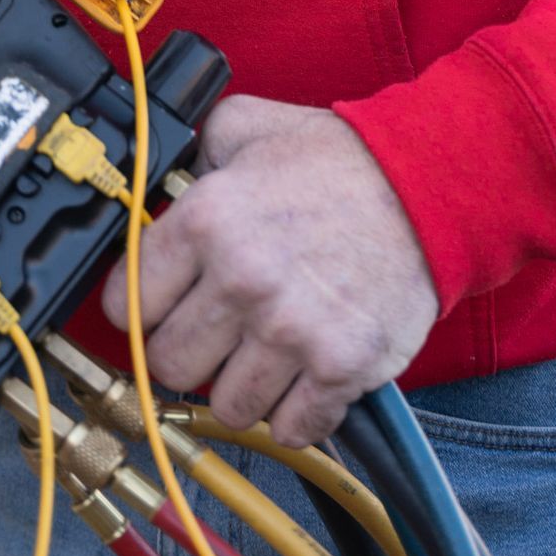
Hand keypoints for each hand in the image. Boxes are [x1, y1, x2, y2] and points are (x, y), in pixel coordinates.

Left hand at [101, 95, 437, 445]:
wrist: (429, 187)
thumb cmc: (342, 161)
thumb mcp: (248, 127)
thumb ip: (193, 153)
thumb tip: (163, 183)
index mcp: (207, 221)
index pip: (126, 305)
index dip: (140, 308)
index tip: (158, 307)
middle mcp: (242, 280)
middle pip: (167, 364)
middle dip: (185, 352)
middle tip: (211, 334)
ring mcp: (291, 331)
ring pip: (225, 405)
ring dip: (239, 387)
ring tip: (260, 356)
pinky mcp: (340, 367)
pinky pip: (289, 428)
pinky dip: (292, 414)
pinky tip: (300, 379)